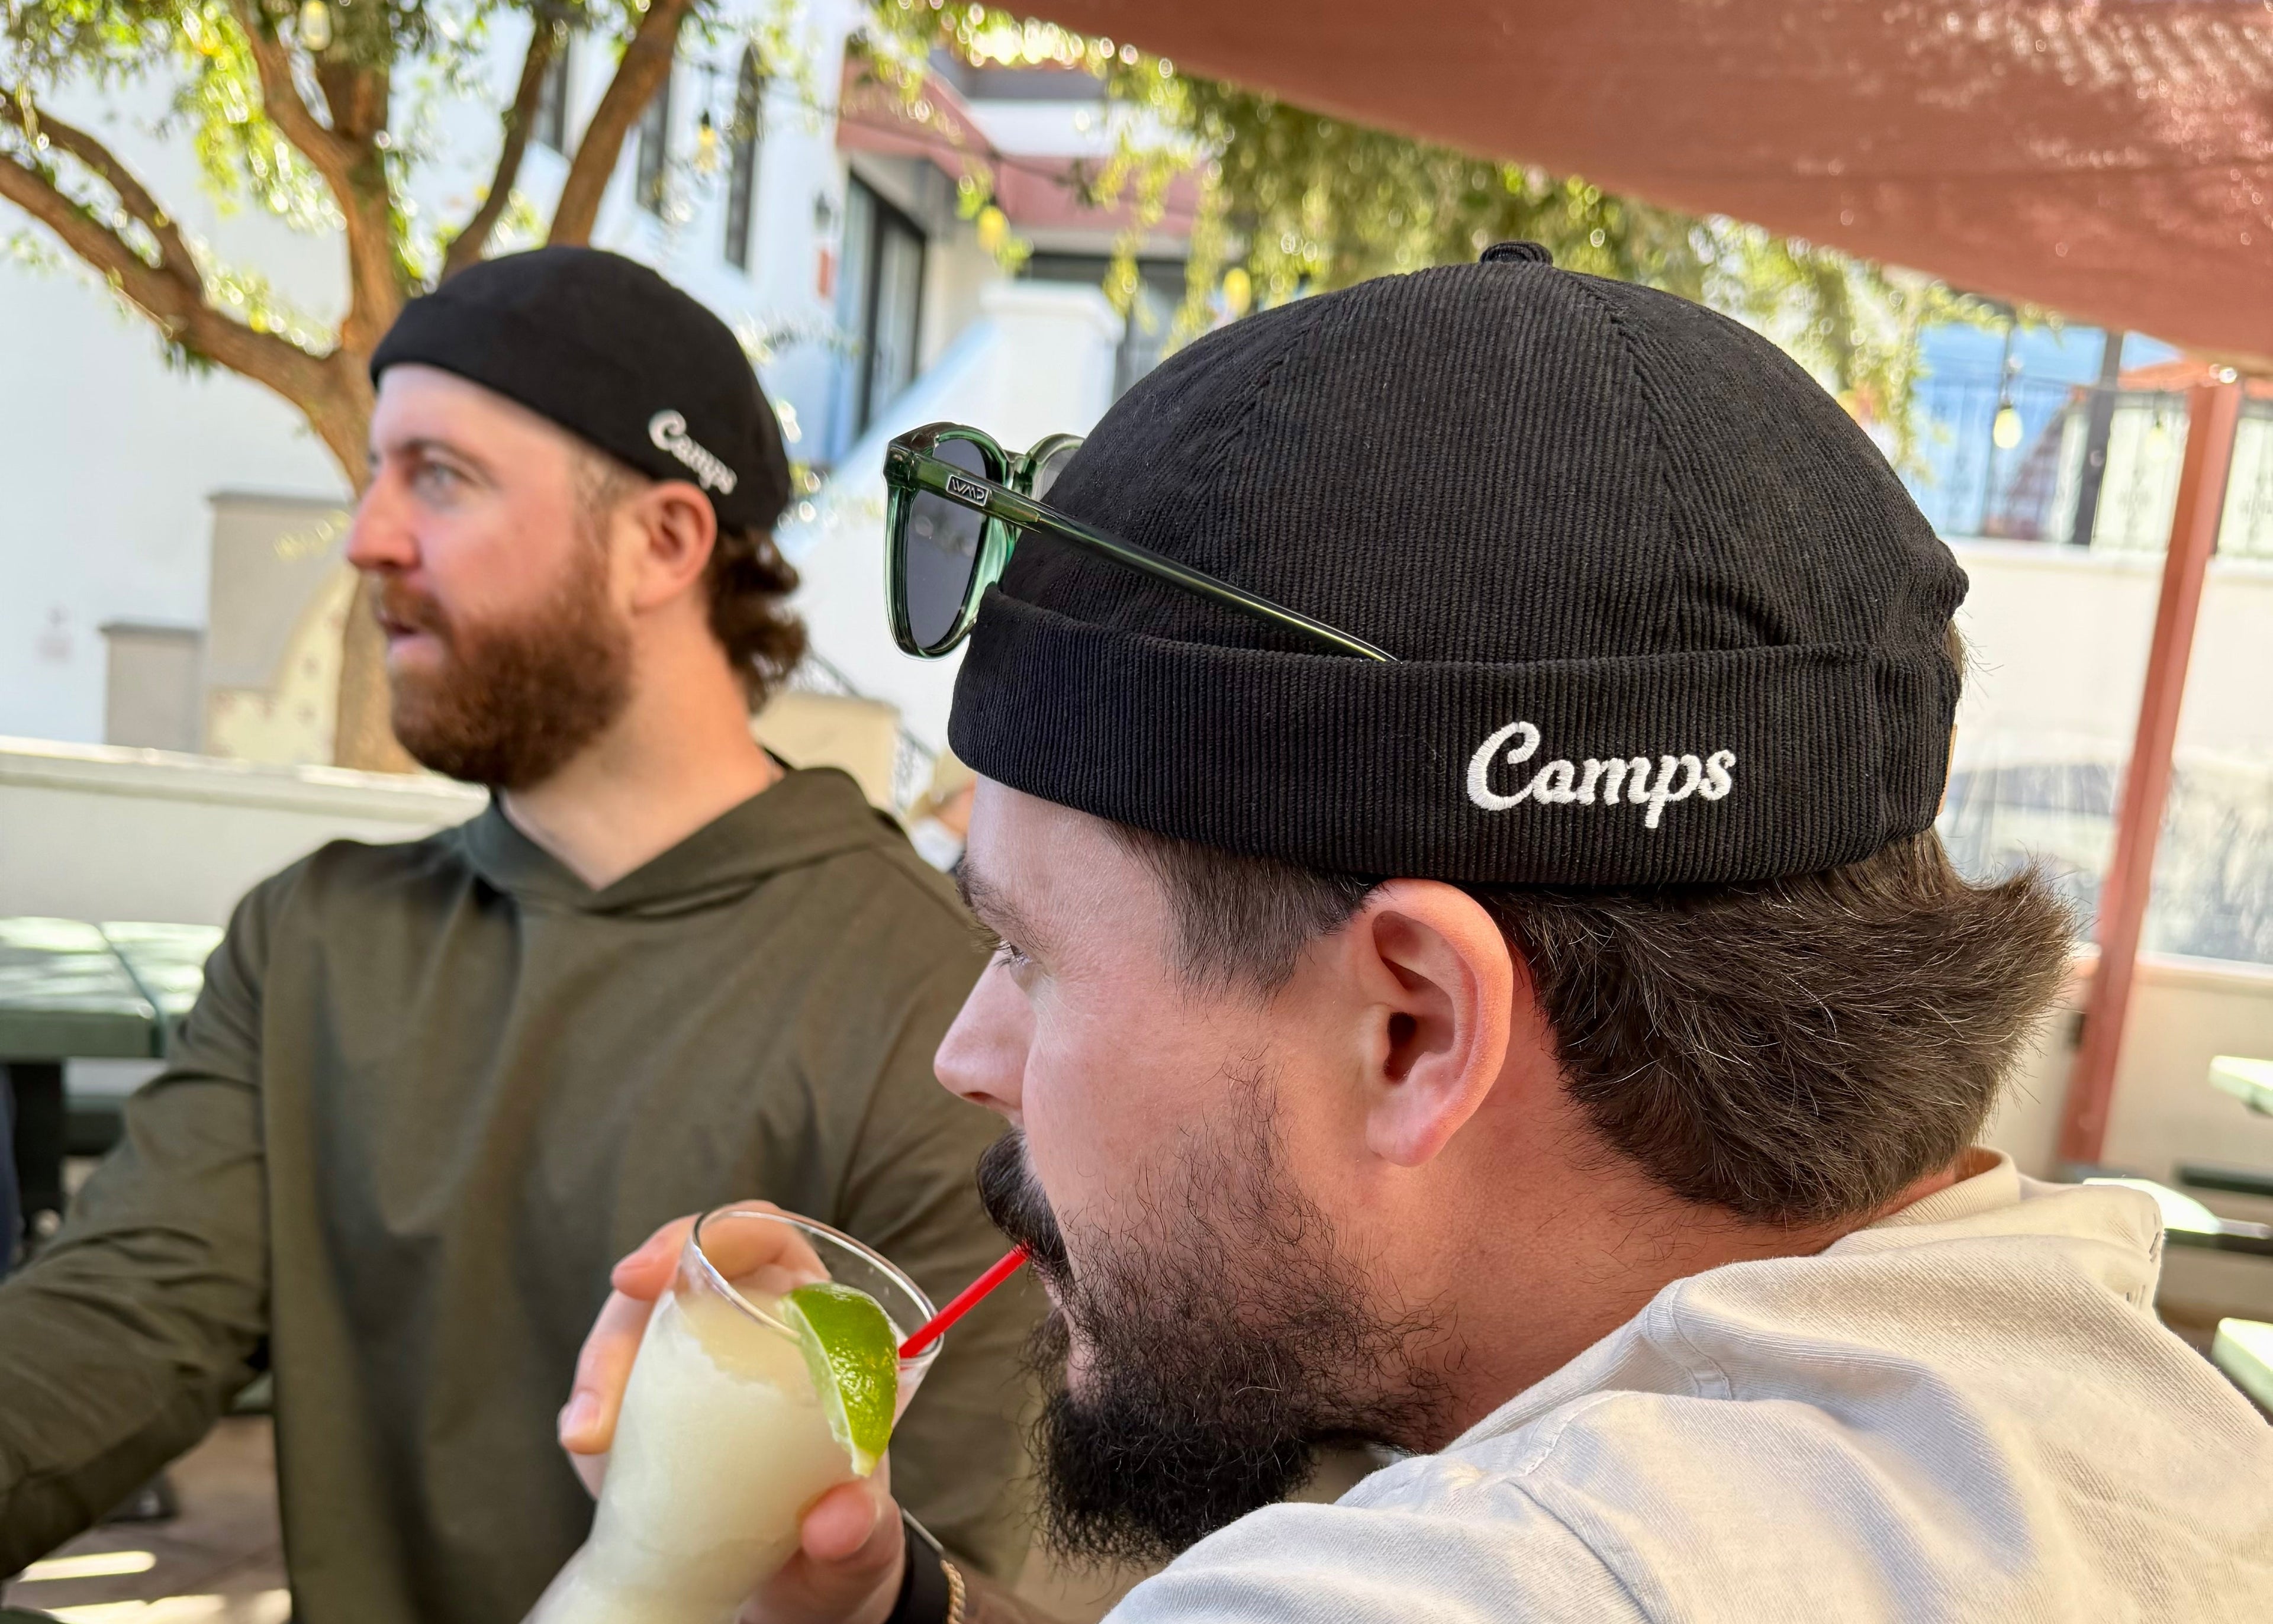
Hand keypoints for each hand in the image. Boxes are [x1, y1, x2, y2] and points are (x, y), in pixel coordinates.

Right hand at [557, 1205, 910, 1623]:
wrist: (794, 1594)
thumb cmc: (843, 1547)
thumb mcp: (864, 1547)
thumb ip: (864, 1532)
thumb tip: (839, 1520)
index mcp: (819, 1323)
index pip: (766, 1238)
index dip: (715, 1235)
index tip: (648, 1275)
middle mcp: (754, 1326)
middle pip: (677, 1279)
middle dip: (624, 1326)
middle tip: (599, 1402)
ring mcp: (694, 1364)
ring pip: (631, 1330)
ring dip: (599, 1376)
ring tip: (589, 1441)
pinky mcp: (649, 1410)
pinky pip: (608, 1388)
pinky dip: (589, 1412)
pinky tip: (590, 1448)